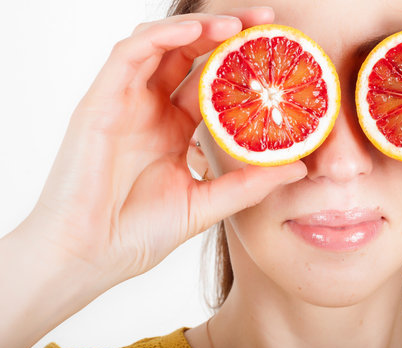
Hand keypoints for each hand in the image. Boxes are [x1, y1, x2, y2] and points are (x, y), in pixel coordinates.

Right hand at [24, 7, 306, 282]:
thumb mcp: (206, 204)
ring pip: (161, 45)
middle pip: (190, 55)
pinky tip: (194, 33)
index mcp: (174, 130)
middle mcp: (151, 109)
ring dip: (198, 28)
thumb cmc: (139, 233)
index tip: (278, 53)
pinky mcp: (100, 101)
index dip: (242, 65)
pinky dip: (161, 37)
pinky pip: (130, 54)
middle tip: (267, 21)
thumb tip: (299, 168)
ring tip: (237, 24)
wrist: (89, 257)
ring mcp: (125, 103)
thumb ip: (248, 185)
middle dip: (226, 34)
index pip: (211, 83)